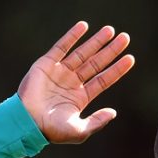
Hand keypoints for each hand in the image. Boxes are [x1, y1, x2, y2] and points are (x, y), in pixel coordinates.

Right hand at [17, 21, 134, 143]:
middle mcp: (72, 83)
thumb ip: (97, 121)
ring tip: (110, 30)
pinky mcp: (46, 64)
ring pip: (82, 53)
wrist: (27, 123)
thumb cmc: (52, 131)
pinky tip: (84, 26)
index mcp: (81, 97)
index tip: (130, 58)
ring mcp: (60, 72)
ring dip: (96, 41)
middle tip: (125, 38)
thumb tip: (113, 112)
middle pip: (96, 63)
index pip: (104, 80)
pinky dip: (72, 36)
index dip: (117, 69)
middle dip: (110, 50)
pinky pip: (61, 47)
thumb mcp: (80, 131)